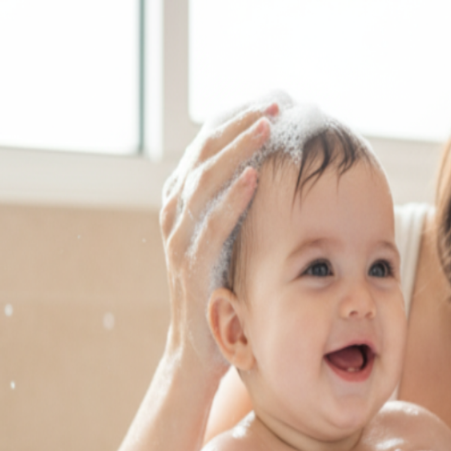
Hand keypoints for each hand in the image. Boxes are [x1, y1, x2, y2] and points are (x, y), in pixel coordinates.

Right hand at [159, 101, 278, 366]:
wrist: (197, 351)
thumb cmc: (219, 294)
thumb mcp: (227, 242)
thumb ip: (237, 209)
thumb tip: (272, 172)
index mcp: (183, 204)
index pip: (205, 147)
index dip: (234, 120)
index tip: (268, 100)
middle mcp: (175, 216)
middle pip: (202, 154)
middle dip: (238, 124)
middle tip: (275, 103)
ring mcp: (180, 241)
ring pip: (203, 182)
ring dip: (236, 150)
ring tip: (266, 126)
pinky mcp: (191, 267)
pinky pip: (210, 226)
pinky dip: (230, 199)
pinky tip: (253, 178)